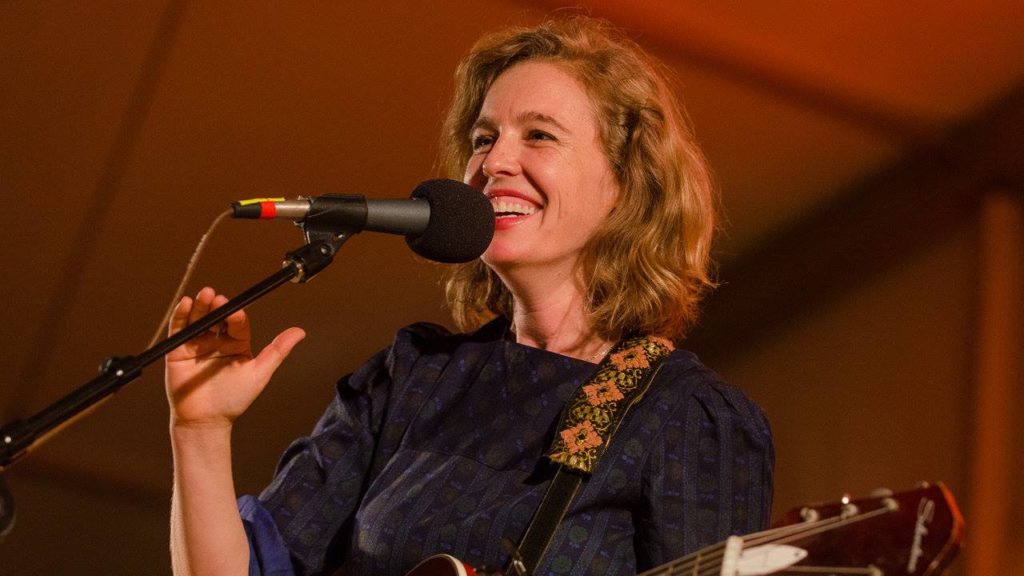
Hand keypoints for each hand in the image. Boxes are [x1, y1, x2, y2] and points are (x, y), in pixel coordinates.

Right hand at [164, 287, 304, 429]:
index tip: (236, 313)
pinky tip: (186, 304)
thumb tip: (301, 331)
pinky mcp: (178, 350)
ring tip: (204, 295)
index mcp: (237, 344)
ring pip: (199, 319)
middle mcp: (217, 340)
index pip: (237, 323)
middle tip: (217, 297)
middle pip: (217, 317)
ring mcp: (198, 344)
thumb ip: (278, 351)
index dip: (236, 316)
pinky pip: (179, 329)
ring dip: (200, 305)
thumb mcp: (259, 373)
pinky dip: (181, 316)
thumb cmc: (234, 399)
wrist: (206, 421)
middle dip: (217, 306)